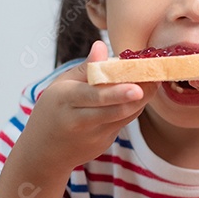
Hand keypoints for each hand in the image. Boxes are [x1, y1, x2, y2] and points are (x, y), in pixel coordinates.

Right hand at [13, 41, 149, 180]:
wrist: (43, 152)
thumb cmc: (53, 110)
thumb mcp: (61, 85)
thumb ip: (86, 68)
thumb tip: (102, 46)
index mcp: (66, 100)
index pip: (94, 96)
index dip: (117, 93)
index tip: (137, 87)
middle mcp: (80, 120)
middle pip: (115, 110)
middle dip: (138, 96)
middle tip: (155, 79)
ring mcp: (93, 135)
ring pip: (124, 117)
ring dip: (140, 100)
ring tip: (151, 81)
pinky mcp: (103, 143)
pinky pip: (123, 123)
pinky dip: (132, 108)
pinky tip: (136, 95)